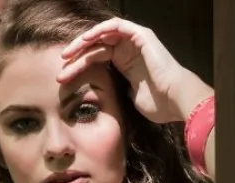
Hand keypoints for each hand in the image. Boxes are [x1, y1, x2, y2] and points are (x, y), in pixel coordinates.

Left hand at [58, 18, 193, 123]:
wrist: (174, 100)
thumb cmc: (156, 104)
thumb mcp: (129, 98)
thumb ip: (116, 91)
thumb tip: (103, 97)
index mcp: (124, 64)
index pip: (96, 58)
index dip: (79, 65)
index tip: (64, 76)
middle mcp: (128, 49)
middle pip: (95, 46)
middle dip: (76, 55)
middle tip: (61, 65)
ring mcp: (134, 41)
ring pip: (102, 35)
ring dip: (83, 42)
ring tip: (68, 54)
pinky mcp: (140, 35)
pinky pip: (116, 26)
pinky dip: (100, 30)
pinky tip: (86, 40)